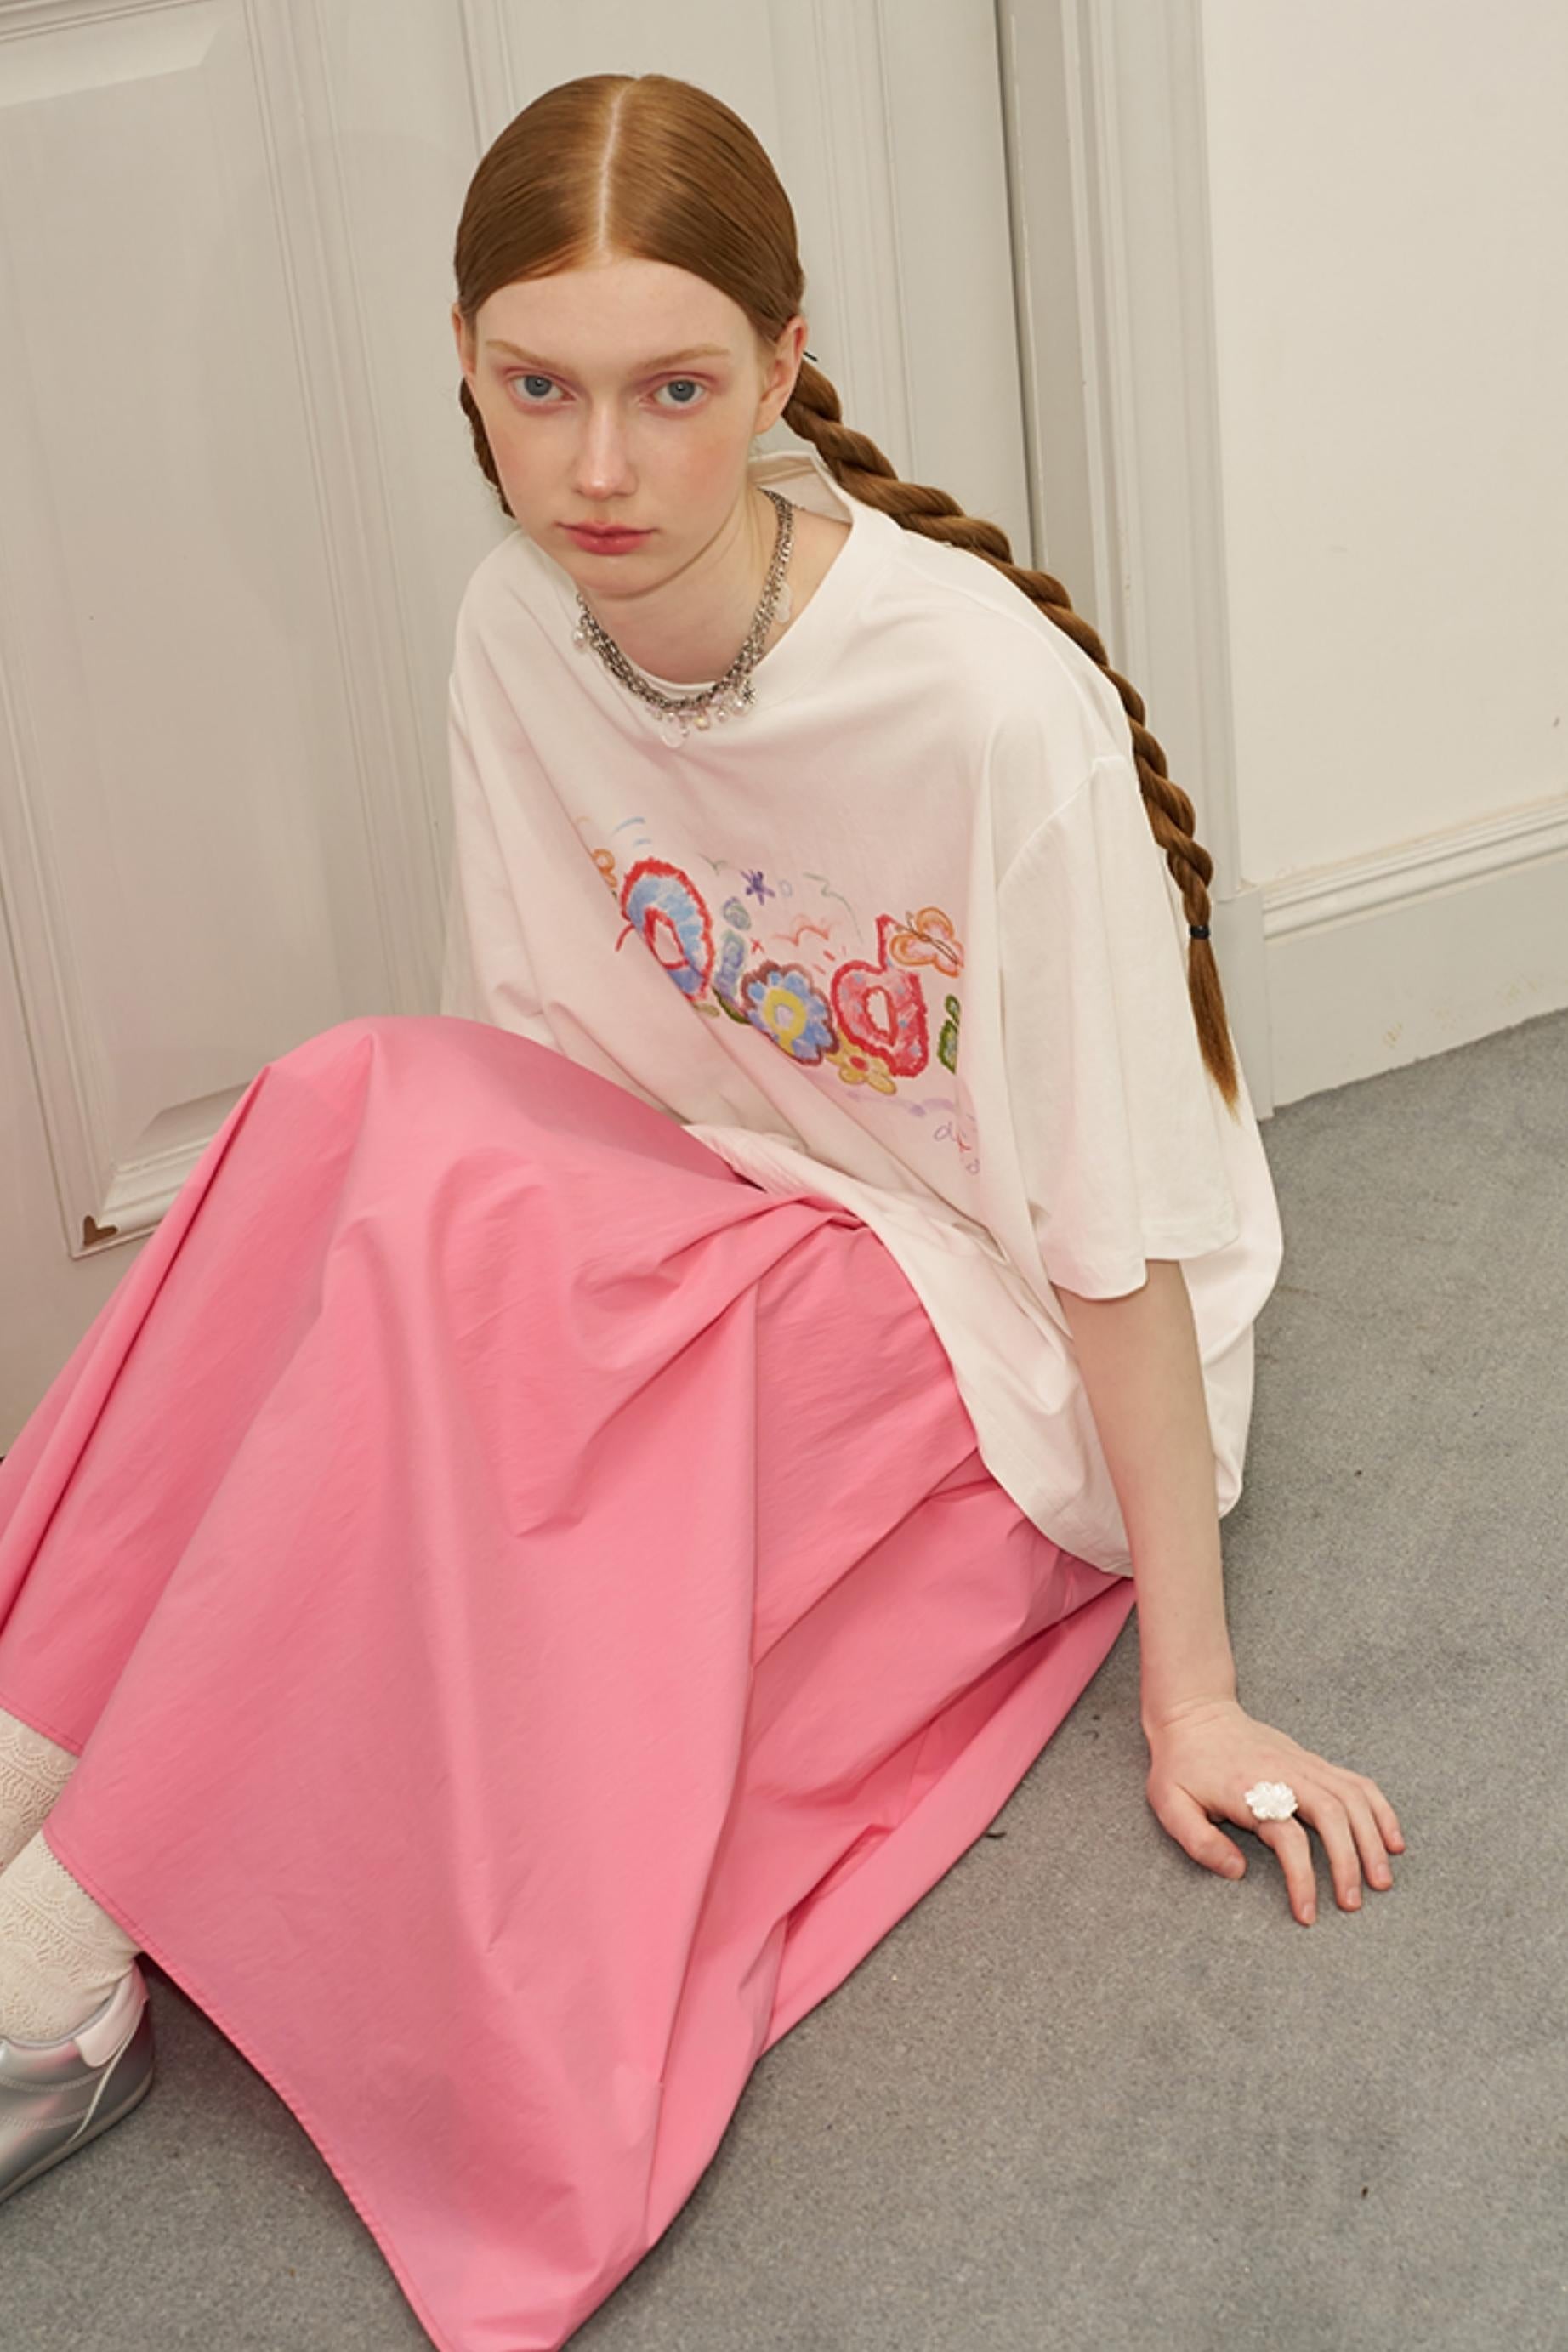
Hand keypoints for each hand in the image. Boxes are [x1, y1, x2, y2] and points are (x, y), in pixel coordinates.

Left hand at [1143, 1696, 1405, 1923]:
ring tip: (1381, 1880)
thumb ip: (1199, 1843)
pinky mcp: (1313, 1761)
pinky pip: (1357, 1783)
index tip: (1307, 1915)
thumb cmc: (1181, 1764)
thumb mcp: (1168, 1803)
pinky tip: (1393, 1839)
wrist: (1194, 1714)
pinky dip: (1380, 1810)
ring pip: (1352, 1798)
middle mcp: (1285, 1775)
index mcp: (1251, 1791)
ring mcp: (1304, 1765)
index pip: (1288, 1840)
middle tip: (1353, 1903)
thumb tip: (1238, 1872)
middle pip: (1332, 1815)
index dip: (1302, 1880)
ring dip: (1372, 1839)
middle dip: (1349, 1862)